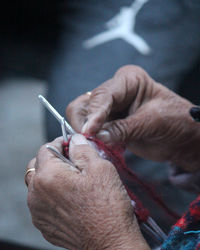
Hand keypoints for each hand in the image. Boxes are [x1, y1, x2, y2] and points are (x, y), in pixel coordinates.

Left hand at [26, 134, 149, 249]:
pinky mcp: (45, 226)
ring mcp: (38, 213)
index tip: (71, 145)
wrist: (112, 243)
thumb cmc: (108, 206)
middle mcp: (36, 195)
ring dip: (51, 179)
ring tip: (73, 183)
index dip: (60, 143)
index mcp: (48, 176)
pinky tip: (72, 201)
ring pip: (38, 186)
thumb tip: (75, 140)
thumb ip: (82, 149)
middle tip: (73, 163)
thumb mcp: (100, 168)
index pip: (45, 149)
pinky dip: (52, 197)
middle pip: (37, 167)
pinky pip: (42, 204)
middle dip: (52, 160)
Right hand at [66, 65, 199, 171]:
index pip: (102, 95)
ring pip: (82, 118)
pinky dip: (90, 140)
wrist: (182, 138)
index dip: (94, 114)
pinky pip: (90, 131)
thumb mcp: (152, 122)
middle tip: (88, 140)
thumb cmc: (175, 122)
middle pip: (85, 104)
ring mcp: (109, 109)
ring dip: (85, 132)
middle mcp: (115, 92)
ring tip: (93, 145)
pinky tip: (97, 146)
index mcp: (128, 80)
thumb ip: (123, 129)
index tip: (89, 131)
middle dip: (84, 123)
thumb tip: (97, 136)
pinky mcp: (107, 125)